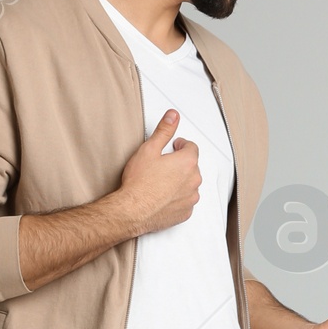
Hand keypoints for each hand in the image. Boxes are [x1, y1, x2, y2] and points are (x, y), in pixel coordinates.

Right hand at [110, 110, 200, 236]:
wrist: (133, 210)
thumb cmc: (139, 182)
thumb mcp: (149, 149)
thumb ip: (164, 131)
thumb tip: (173, 116)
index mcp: (187, 162)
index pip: (192, 147)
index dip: (180, 145)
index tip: (173, 147)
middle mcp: (194, 180)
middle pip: (191, 166)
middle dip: (179, 163)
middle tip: (162, 165)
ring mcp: (191, 198)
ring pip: (189, 184)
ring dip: (180, 181)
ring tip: (161, 181)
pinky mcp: (186, 212)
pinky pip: (186, 201)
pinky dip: (177, 197)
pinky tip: (162, 196)